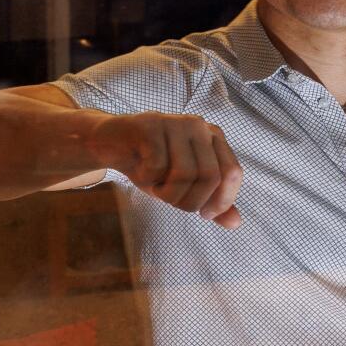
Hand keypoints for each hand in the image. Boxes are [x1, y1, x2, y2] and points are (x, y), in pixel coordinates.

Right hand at [90, 112, 242, 224]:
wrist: (109, 143)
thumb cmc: (150, 165)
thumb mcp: (183, 187)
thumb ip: (210, 201)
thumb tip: (235, 223)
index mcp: (213, 138)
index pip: (232, 173)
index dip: (221, 201)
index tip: (204, 214)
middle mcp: (199, 126)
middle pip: (210, 176)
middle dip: (190, 201)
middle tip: (171, 202)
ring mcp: (175, 122)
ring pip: (184, 173)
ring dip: (167, 193)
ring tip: (156, 187)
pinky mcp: (150, 124)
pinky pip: (157, 166)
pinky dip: (148, 179)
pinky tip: (142, 173)